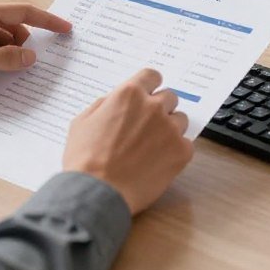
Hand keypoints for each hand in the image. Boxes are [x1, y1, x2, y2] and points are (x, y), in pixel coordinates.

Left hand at [0, 1, 70, 100]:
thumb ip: (7, 58)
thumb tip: (31, 56)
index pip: (24, 13)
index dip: (47, 21)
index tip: (66, 29)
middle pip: (15, 31)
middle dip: (24, 49)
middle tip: (33, 67)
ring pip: (4, 46)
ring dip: (8, 61)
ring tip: (9, 78)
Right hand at [62, 68, 192, 214]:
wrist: (97, 193)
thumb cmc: (84, 159)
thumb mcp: (83, 121)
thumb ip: (105, 104)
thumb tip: (116, 102)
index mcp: (130, 94)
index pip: (152, 76)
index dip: (149, 87)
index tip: (148, 97)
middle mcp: (153, 106)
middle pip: (169, 97)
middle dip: (159, 109)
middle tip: (147, 128)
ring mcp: (170, 129)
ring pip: (180, 120)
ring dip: (169, 129)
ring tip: (153, 148)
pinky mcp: (181, 152)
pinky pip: (186, 144)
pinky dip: (175, 151)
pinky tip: (159, 163)